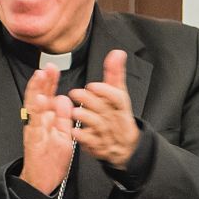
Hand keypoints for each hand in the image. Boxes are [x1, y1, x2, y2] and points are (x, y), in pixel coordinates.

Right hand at [19, 67, 75, 194]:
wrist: (42, 181)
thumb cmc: (51, 159)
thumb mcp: (63, 134)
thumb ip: (63, 117)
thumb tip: (64, 98)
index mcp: (45, 120)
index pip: (47, 97)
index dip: (49, 82)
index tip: (53, 69)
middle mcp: (37, 123)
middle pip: (38, 97)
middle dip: (43, 81)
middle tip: (48, 67)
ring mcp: (34, 131)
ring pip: (33, 107)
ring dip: (37, 91)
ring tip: (41, 76)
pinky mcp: (33, 140)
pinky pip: (35, 124)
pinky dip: (37, 111)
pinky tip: (41, 100)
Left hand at [72, 49, 140, 167]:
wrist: (126, 145)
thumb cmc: (118, 114)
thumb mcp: (119, 93)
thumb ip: (115, 73)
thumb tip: (117, 53)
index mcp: (120, 105)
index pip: (117, 97)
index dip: (105, 91)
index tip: (93, 85)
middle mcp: (114, 119)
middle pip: (104, 109)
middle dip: (89, 101)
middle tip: (74, 93)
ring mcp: (107, 133)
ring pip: (97, 125)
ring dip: (85, 118)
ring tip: (73, 111)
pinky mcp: (98, 145)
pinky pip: (91, 142)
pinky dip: (82, 137)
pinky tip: (73, 131)